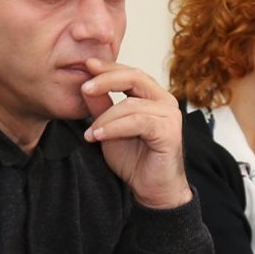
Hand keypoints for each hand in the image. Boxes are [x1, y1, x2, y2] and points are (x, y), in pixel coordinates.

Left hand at [82, 61, 191, 209]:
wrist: (152, 189)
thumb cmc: (134, 159)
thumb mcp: (109, 128)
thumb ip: (101, 107)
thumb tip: (85, 86)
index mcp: (153, 96)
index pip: (131, 73)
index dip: (109, 67)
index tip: (86, 64)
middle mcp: (165, 101)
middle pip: (135, 77)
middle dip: (107, 80)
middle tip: (84, 87)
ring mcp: (170, 116)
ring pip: (132, 104)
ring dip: (105, 118)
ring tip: (90, 132)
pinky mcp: (169, 132)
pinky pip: (137, 122)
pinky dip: (114, 128)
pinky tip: (97, 136)